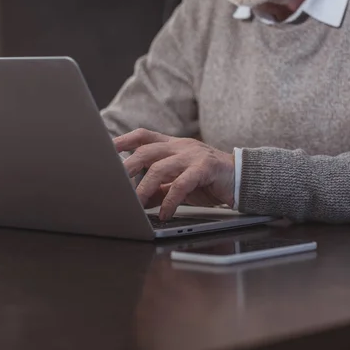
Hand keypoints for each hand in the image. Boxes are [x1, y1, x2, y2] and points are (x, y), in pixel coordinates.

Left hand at [114, 129, 234, 219]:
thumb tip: (137, 201)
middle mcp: (181, 146)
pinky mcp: (205, 169)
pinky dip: (170, 200)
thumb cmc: (209, 180)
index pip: (144, 136)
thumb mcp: (179, 183)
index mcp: (173, 145)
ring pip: (161, 168)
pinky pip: (182, 184)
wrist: (243, 179)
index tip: (106, 147)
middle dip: (126, 167)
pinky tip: (165, 213)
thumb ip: (158, 189)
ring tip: (136, 205)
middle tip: (113, 183)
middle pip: (146, 151)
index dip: (124, 140)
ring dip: (144, 188)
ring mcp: (193, 156)